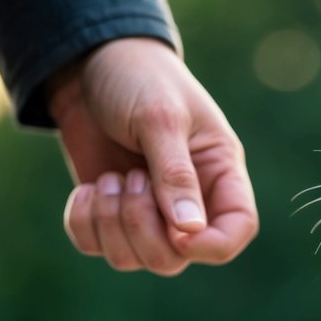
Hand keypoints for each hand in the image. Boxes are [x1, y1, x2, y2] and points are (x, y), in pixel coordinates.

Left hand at [49, 38, 257, 274]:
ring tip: (111, 178)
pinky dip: (85, 224)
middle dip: (143, 227)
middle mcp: (188, 201)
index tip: (177, 230)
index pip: (235, 232)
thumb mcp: (161, 119)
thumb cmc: (138, 79)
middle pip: (176, 258)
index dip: (211, 245)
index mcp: (219, 174)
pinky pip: (95, 247)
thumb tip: (189, 231)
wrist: (87, 61)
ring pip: (134, 259)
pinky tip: (89, 188)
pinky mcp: (108, 213)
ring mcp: (147, 211)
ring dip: (111, 223)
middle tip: (130, 176)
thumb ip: (175, 175)